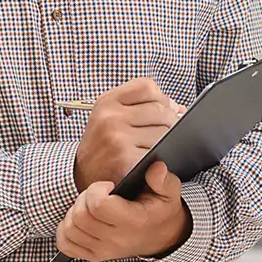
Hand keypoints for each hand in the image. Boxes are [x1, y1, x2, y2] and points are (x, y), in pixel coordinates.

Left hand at [55, 161, 190, 261]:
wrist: (164, 238)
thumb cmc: (161, 210)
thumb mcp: (169, 192)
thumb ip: (163, 179)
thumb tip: (155, 167)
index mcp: (133, 222)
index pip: (99, 205)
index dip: (98, 189)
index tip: (109, 186)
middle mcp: (116, 240)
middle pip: (80, 216)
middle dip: (84, 198)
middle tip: (98, 193)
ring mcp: (103, 251)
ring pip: (70, 229)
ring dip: (74, 212)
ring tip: (90, 206)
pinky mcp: (94, 256)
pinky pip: (66, 244)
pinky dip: (66, 230)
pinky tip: (80, 221)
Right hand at [73, 78, 183, 192]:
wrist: (82, 174)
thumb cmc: (103, 143)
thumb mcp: (112, 115)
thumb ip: (142, 105)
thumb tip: (179, 108)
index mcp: (107, 101)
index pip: (147, 86)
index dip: (161, 97)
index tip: (162, 108)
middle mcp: (110, 117)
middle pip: (160, 109)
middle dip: (169, 121)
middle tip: (163, 132)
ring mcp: (118, 137)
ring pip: (163, 132)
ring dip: (166, 140)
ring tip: (154, 147)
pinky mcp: (125, 159)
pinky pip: (157, 152)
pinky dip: (159, 156)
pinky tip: (150, 160)